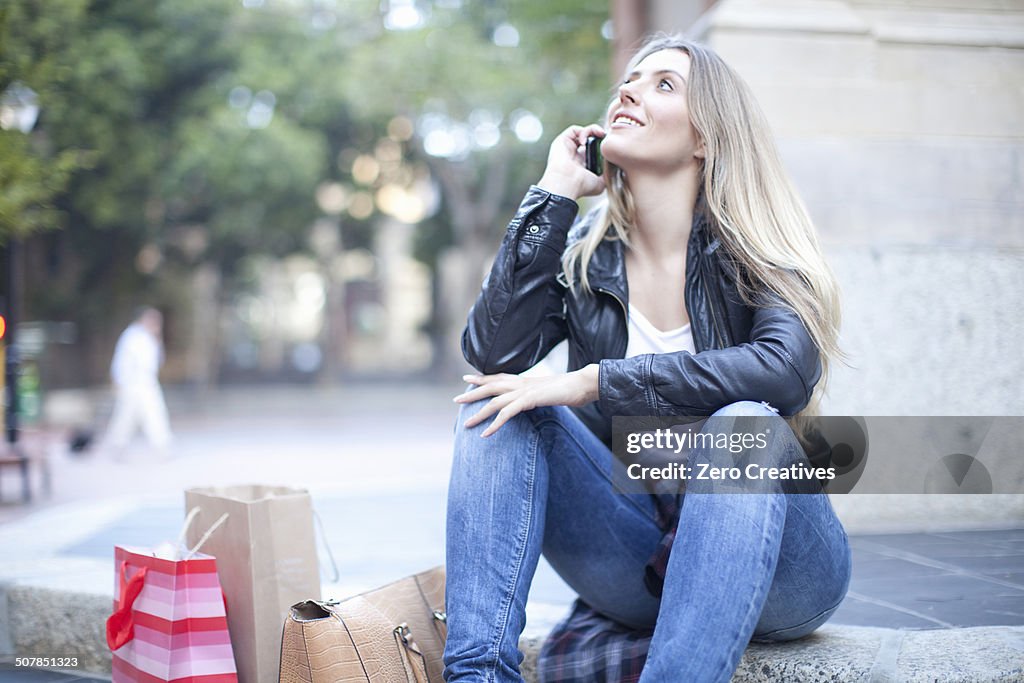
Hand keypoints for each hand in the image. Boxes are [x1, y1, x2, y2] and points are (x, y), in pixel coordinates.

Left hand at [454, 365, 599, 436]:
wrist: (584, 384)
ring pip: (495, 402)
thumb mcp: (549, 392)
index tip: (468, 378)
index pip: (499, 377)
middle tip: (456, 399)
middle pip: (491, 386)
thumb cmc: (570, 389)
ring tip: (466, 424)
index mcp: (525, 380)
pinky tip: (486, 434)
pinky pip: (507, 413)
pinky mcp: (530, 400)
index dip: (483, 378)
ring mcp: (525, 391)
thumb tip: (531, 400)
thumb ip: (537, 395)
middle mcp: (522, 383)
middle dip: (472, 393)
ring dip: (479, 414)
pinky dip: (495, 424)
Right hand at [536, 124, 605, 200]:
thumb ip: (607, 175)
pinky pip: (574, 130)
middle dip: (600, 135)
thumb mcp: (600, 183)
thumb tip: (615, 169)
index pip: (594, 149)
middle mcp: (575, 155)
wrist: (567, 183)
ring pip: (583, 132)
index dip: (603, 145)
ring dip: (593, 130)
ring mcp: (568, 147)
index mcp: (582, 164)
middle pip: (589, 139)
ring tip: (600, 135)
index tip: (610, 145)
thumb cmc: (581, 186)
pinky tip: (586, 141)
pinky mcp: (562, 141)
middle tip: (607, 137)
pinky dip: (583, 132)